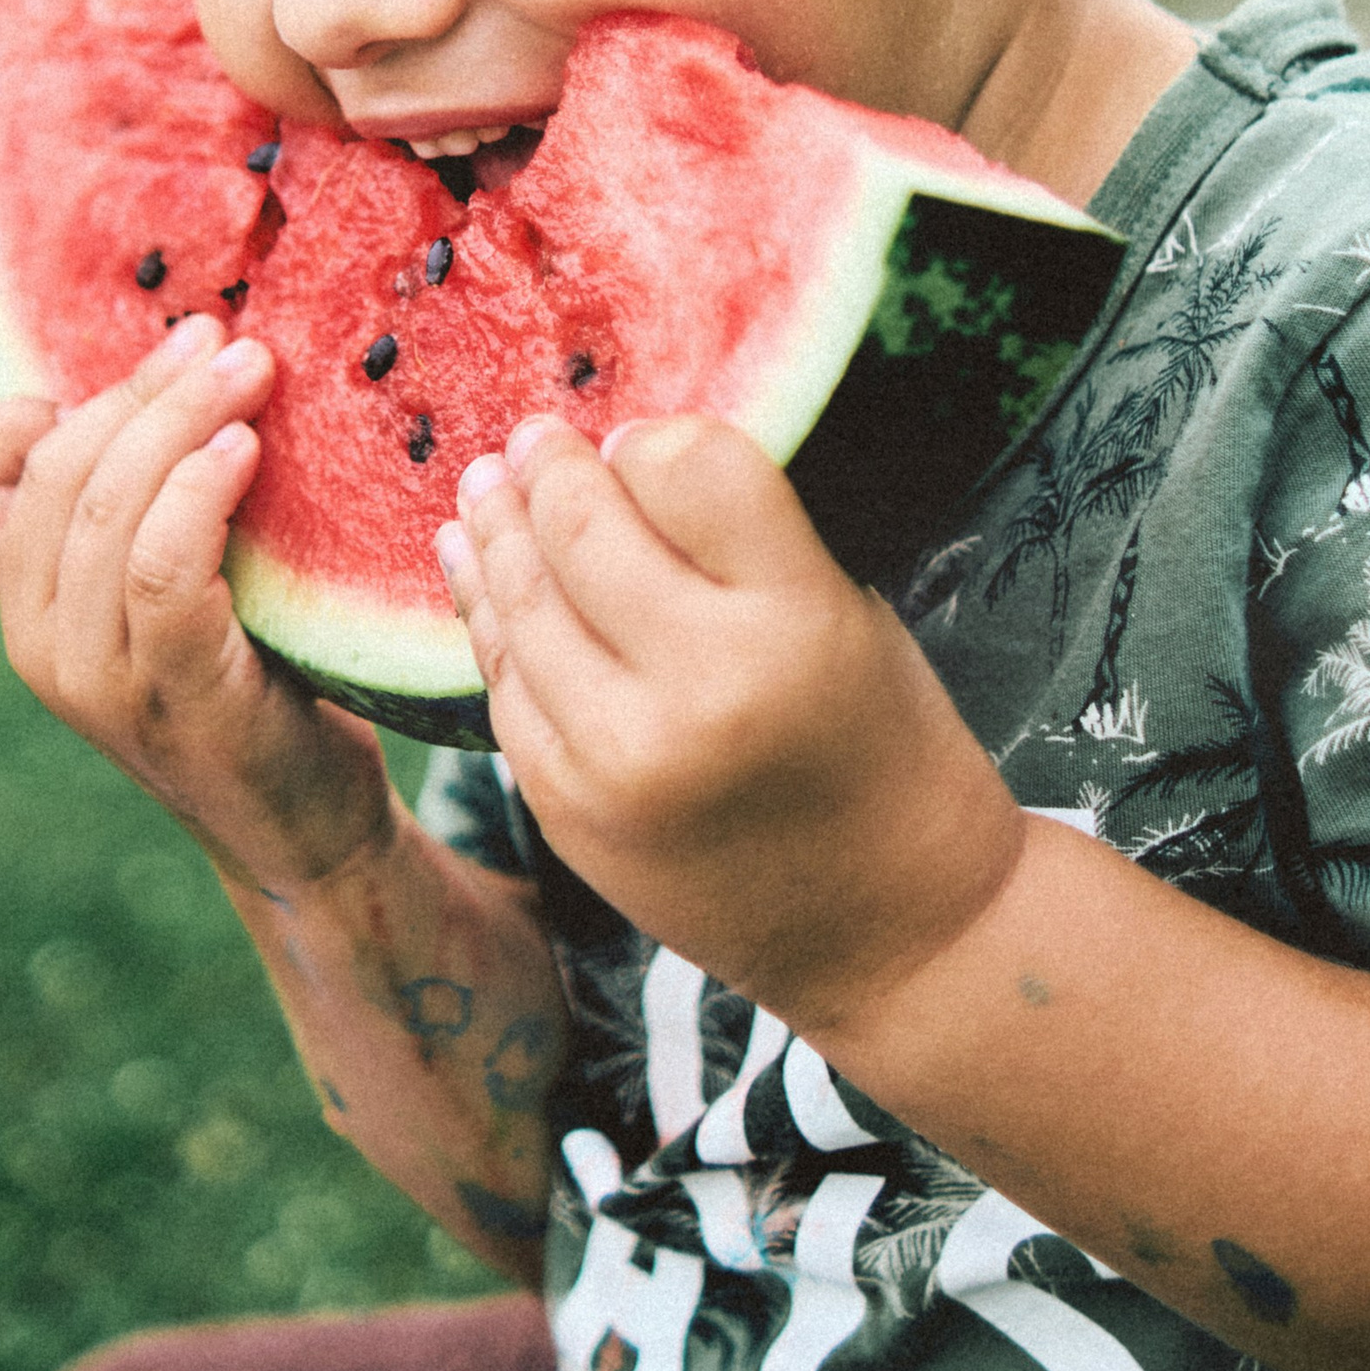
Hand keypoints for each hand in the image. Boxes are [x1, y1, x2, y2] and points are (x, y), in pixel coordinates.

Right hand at [0, 315, 390, 898]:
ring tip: (251, 372)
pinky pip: (160, 568)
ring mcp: (93, 676)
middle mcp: (35, 640)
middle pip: (56, 469)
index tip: (128, 376)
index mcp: (23, 605)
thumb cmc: (248, 680)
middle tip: (223, 339)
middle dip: (143, 386)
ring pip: (107, 507)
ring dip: (182, 420)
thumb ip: (136, 511)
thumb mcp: (164, 591)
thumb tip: (174, 361)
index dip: (21, 409)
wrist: (300, 827)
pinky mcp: (170, 693)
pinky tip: (247, 450)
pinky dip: (201, 493)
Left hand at [439, 416, 1019, 1037]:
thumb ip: (744, 539)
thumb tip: (624, 455)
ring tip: (488, 485)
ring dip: (496, 530)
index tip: (643, 441)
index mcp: (795, 621)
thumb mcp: (849, 614)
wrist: (892, 933)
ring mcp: (619, 758)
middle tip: (536, 437)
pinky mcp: (569, 809)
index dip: (657, 440)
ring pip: (523, 602)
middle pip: (584, 526)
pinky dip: (489, 620)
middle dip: (552, 466)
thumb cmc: (883, 749)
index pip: (688, 466)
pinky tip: (477, 572)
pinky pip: (506, 684)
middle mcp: (699, 688)